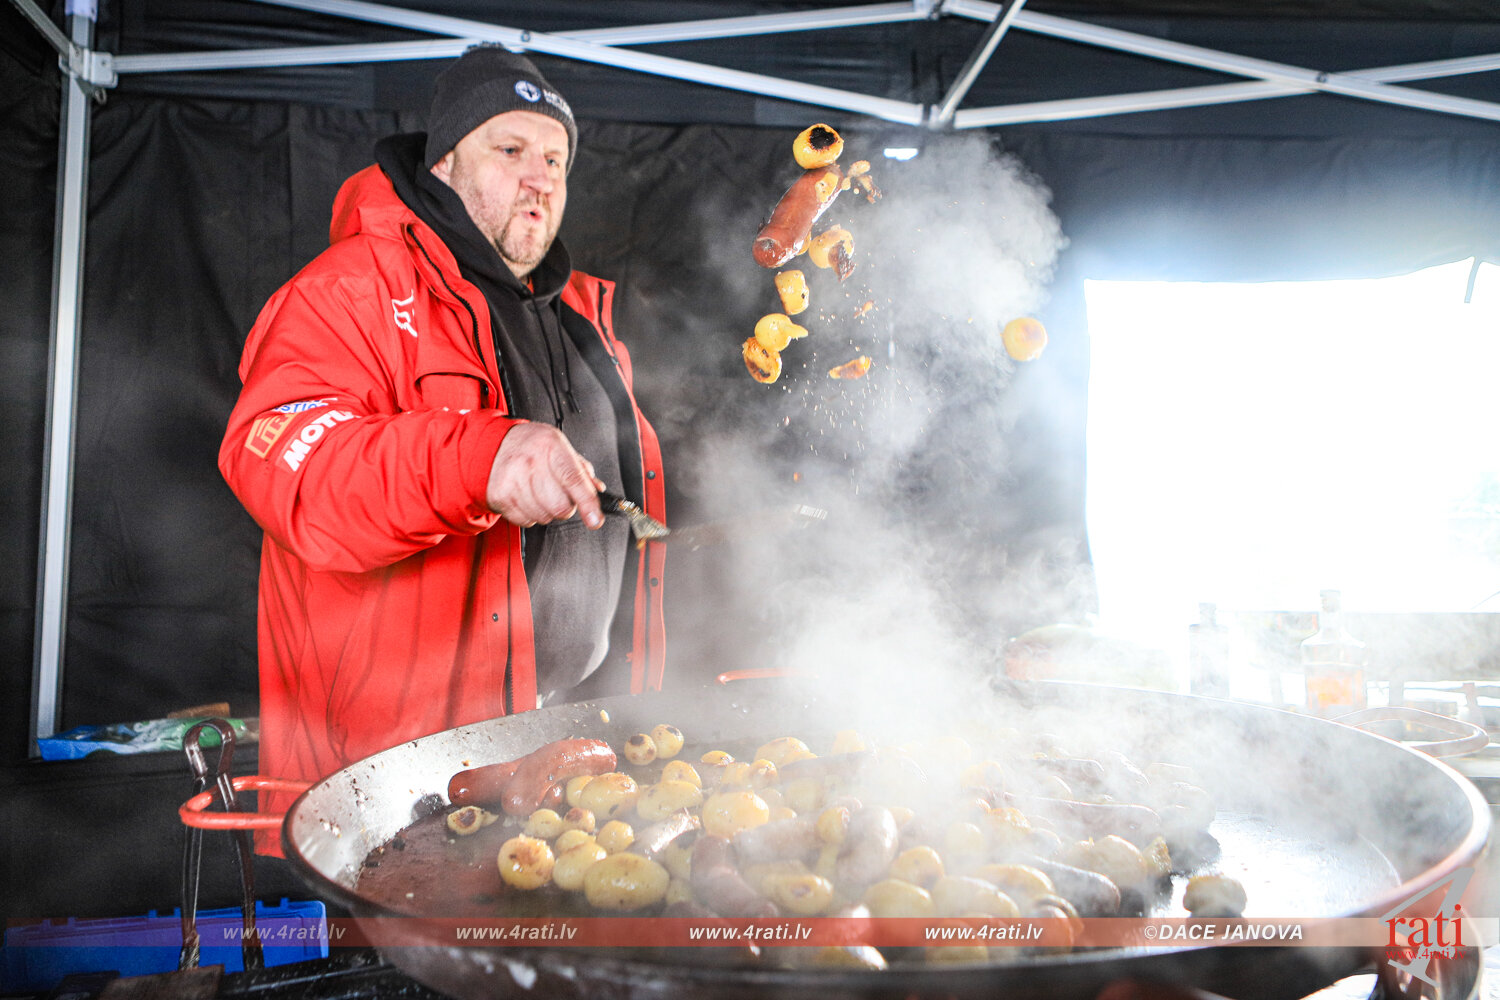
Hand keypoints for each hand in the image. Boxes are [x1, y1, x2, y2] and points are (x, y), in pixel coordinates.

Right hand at [486, 422, 604, 528]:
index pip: (573, 479)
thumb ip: (581, 470)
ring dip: (547, 511)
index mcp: (550, 446)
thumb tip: (597, 491)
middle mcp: (530, 462)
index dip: (587, 503)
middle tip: (558, 493)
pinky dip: (530, 514)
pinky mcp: (500, 496)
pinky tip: (526, 497)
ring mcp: (513, 480)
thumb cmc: (530, 446)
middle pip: (560, 505)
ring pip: (544, 517)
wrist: (493, 446)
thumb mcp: (559, 446)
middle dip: (566, 506)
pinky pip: (526, 521)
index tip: (595, 520)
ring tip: (539, 492)